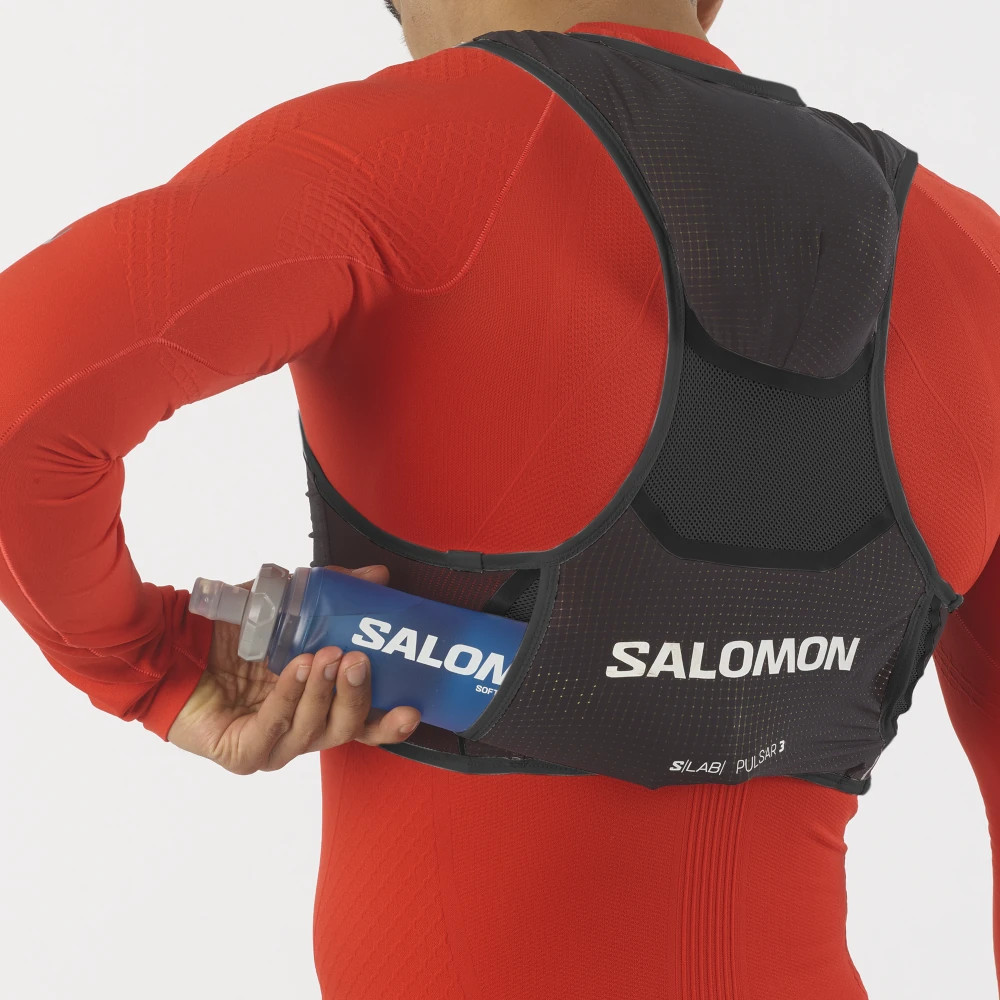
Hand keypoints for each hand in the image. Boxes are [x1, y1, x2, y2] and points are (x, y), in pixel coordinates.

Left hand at [166, 563, 421, 772]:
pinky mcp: (242, 753)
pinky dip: (288, 697)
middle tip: (358, 659)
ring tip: (322, 655)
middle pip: (344, 728)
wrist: (172, 645)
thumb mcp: (287, 605)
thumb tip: (376, 577)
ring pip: (312, 730)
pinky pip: (273, 729)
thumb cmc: (231, 635)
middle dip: (357, 695)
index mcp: (317, 704)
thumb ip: (331, 591)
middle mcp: (299, 729)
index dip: (390, 721)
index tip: (413, 706)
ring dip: (322, 691)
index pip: (364, 723)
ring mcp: (272, 745)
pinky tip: (294, 670)